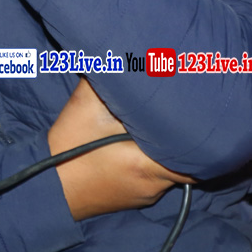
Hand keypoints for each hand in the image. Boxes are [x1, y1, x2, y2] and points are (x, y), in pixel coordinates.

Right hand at [48, 78, 193, 220]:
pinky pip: (155, 177)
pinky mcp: (134, 197)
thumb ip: (108, 79)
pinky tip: (140, 145)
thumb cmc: (67, 151)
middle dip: (186, 138)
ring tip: (161, 126)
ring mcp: (145, 195)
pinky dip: (153, 160)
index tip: (203, 114)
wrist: (48, 190)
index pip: (198, 158)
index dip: (204, 135)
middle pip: (187, 162)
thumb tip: (124, 54)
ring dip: (168, 149)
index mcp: (147, 166)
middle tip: (185, 113)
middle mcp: (153, 185)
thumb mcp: (85, 108)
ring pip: (171, 170)